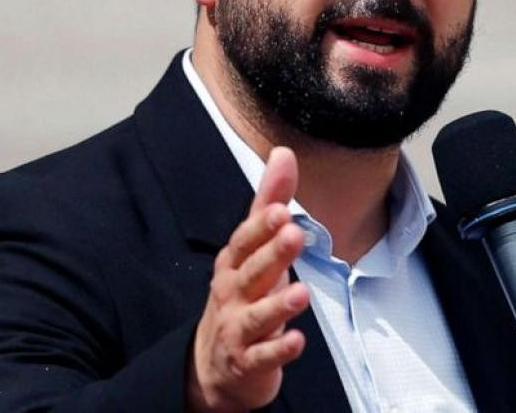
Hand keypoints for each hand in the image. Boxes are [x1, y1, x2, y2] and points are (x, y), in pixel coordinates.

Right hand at [186, 147, 309, 412]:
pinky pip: (263, 356)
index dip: (261, 227)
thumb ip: (269, 202)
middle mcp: (232, 293)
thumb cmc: (242, 294)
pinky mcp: (249, 361)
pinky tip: (297, 341)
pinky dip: (278, 349)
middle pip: (252, 272)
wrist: (214, 363)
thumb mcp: (255, 247)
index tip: (280, 210)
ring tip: (301, 293)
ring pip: (257, 315)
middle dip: (272, 254)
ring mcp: (238, 328)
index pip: (245, 241)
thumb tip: (283, 153)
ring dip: (277, 305)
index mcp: (234, 263)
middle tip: (294, 234)